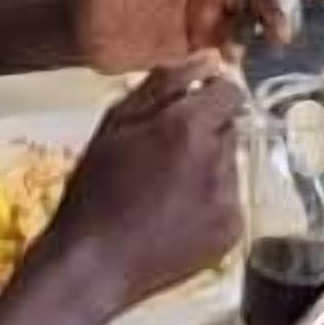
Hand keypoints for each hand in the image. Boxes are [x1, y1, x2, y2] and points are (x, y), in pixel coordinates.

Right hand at [38, 66, 245, 319]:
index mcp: (188, 127)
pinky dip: (209, 203)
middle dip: (204, 135)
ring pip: (230, 165)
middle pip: (229, 129)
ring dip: (207, 169)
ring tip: (164, 192)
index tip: (190, 110)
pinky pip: (229, 201)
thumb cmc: (94, 191)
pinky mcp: (231, 232)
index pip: (231, 92)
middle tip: (163, 158)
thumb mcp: (115, 123)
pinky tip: (173, 216)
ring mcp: (228, 200)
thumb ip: (166, 83)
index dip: (211, 97)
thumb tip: (209, 59)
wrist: (92, 265)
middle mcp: (217, 161)